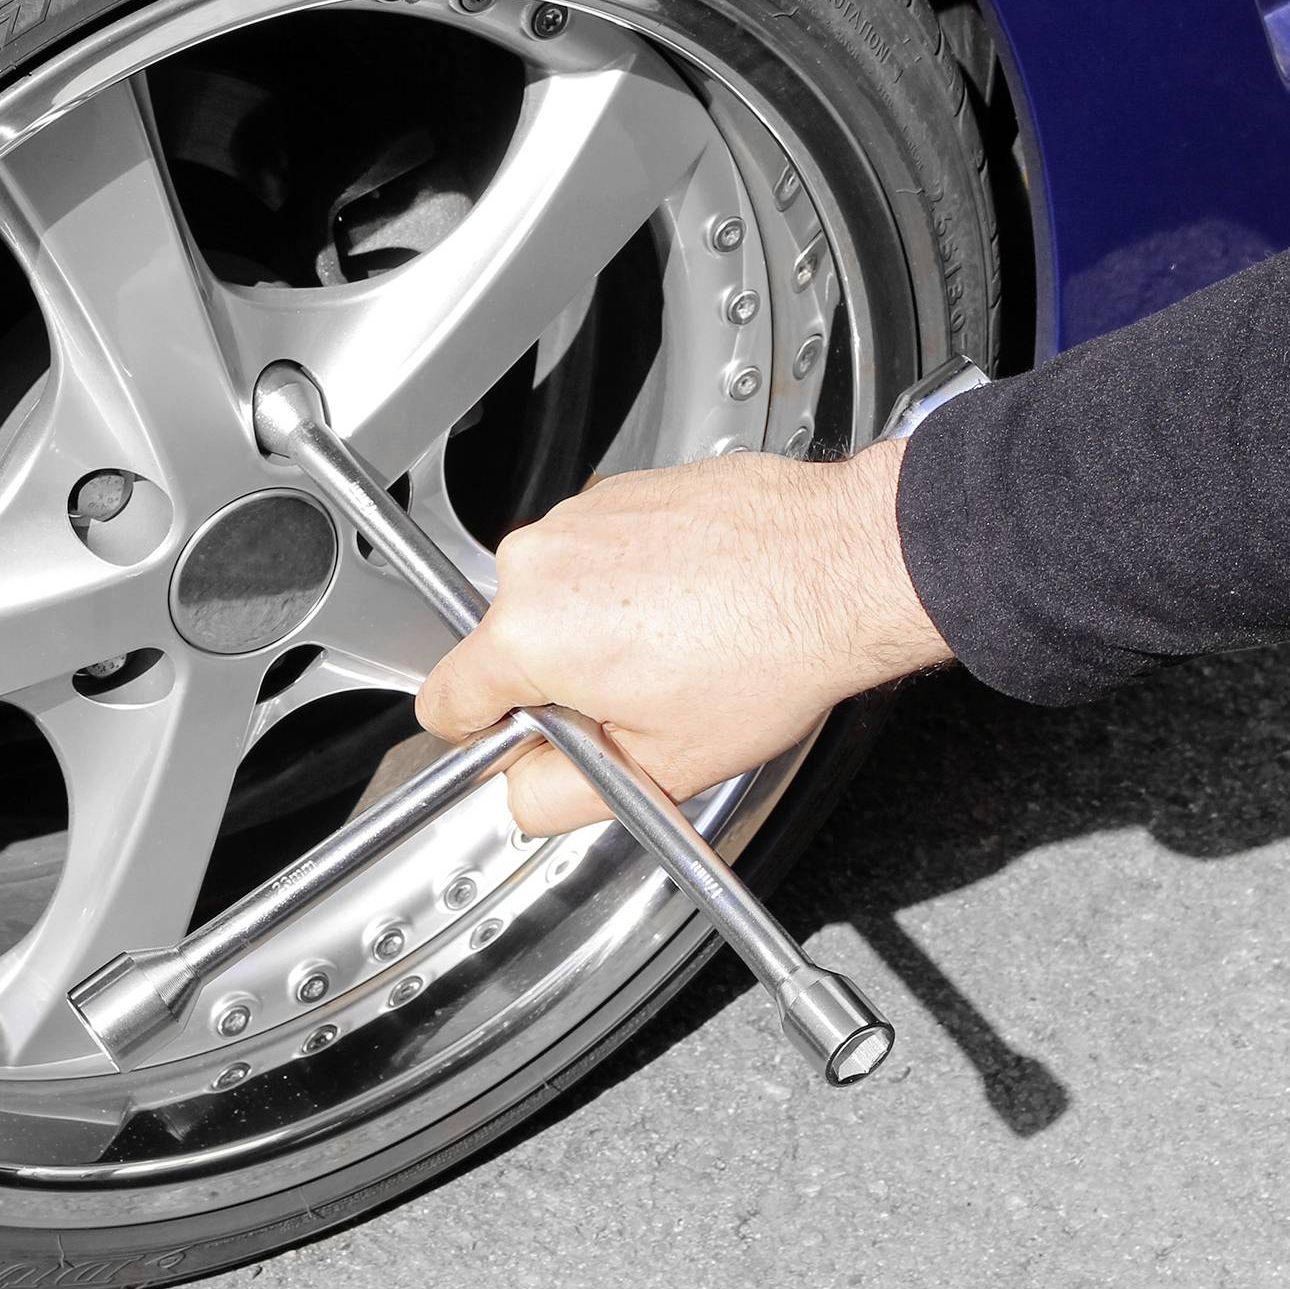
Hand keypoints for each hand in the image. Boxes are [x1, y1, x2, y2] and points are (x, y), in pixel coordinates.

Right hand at [415, 442, 950, 833]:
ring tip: (677, 646)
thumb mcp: (660, 769)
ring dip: (595, 627)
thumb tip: (523, 794)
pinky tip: (690, 605)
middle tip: (635, 701)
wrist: (844, 563)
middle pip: (505, 644)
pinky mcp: (619, 490)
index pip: (446, 700)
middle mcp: (539, 561)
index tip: (521, 741)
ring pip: (553, 596)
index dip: (483, 736)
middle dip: (556, 680)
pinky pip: (595, 554)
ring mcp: (580, 516)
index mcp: (530, 634)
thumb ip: (560, 797)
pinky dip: (629, 581)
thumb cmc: (771, 652)